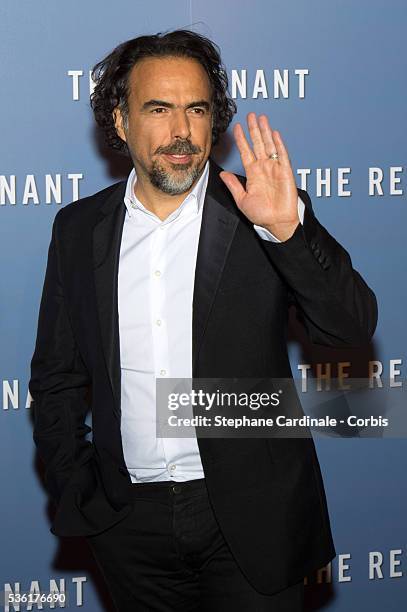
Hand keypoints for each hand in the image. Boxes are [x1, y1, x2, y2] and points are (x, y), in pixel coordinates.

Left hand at [220, 113, 299, 241]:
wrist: (277, 222)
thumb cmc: (261, 214)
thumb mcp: (242, 199)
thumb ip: (233, 185)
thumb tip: (223, 174)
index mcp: (253, 174)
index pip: (246, 152)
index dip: (241, 140)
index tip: (236, 128)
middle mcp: (263, 168)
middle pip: (258, 144)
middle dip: (254, 130)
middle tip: (250, 115)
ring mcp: (275, 168)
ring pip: (269, 145)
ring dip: (265, 132)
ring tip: (261, 118)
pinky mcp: (285, 172)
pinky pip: (282, 155)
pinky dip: (278, 144)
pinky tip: (274, 134)